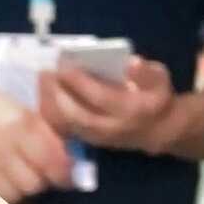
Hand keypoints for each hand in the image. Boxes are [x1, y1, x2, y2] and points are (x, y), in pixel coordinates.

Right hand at [0, 89, 75, 203]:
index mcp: (25, 124)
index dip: (64, 174)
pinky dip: (2, 190)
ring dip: (22, 187)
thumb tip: (74, 166)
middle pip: (35, 182)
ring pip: (16, 192)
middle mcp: (4, 142)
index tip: (65, 177)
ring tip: (17, 174)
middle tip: (37, 172)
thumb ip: (49, 137)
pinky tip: (1, 178)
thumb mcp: (26, 113)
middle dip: (41, 180)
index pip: (54, 162)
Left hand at [41, 55, 186, 155]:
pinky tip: (46, 94)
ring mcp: (100, 137)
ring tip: (43, 80)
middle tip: (46, 72)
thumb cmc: (155, 97)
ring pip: (69, 123)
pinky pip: (66, 128)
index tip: (64, 65)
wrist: (158, 130)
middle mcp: (113, 127)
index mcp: (132, 110)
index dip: (81, 82)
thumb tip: (130, 63)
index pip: (101, 98)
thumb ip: (145, 72)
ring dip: (52, 102)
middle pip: (78, 114)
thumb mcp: (160, 78)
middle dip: (59, 93)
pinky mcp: (90, 140)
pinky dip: (53, 112)